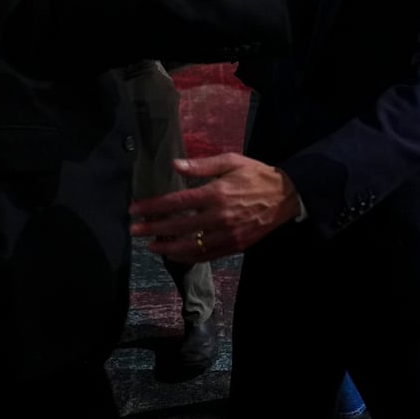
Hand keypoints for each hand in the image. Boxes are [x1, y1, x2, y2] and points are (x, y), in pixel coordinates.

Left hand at [129, 153, 300, 261]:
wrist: (285, 196)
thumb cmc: (255, 175)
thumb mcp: (231, 161)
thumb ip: (202, 164)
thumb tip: (175, 164)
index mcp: (215, 193)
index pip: (175, 202)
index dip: (152, 207)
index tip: (135, 210)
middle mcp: (218, 216)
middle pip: (178, 226)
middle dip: (152, 229)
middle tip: (134, 231)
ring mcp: (226, 234)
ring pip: (190, 246)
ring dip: (168, 248)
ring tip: (152, 246)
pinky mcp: (234, 246)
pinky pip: (206, 256)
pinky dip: (189, 257)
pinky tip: (176, 255)